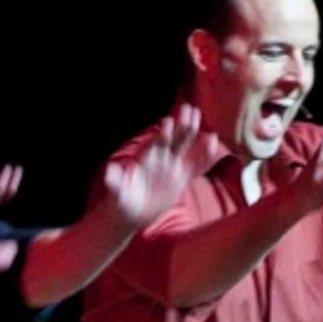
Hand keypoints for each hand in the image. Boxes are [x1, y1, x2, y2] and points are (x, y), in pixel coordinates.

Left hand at [102, 105, 223, 227]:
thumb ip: (115, 182)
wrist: (132, 211)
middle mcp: (159, 158)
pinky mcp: (180, 178)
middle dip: (180, 125)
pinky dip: (203, 157)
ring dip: (193, 134)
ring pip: (184, 147)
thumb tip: (109, 173)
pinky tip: (213, 146)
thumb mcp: (117, 192)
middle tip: (189, 110)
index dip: (162, 133)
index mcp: (145, 159)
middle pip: (172, 139)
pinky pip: (194, 165)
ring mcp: (171, 166)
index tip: (168, 122)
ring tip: (205, 125)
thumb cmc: (121, 200)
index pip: (155, 143)